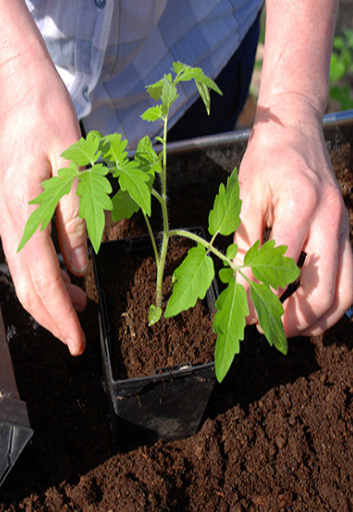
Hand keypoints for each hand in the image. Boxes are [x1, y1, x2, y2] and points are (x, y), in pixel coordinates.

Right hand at [0, 57, 87, 354]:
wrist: (23, 94)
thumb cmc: (50, 121)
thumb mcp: (74, 168)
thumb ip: (76, 221)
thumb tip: (80, 270)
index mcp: (22, 208)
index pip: (41, 276)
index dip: (60, 313)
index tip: (76, 341)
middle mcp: (7, 220)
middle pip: (26, 284)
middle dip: (52, 317)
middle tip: (76, 340)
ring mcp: (6, 218)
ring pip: (24, 275)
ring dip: (50, 299)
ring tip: (80, 311)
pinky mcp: (12, 214)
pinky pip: (26, 257)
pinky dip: (46, 277)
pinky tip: (68, 281)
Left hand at [234, 96, 352, 336]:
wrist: (297, 131)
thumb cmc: (267, 160)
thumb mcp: (245, 196)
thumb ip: (245, 240)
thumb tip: (239, 283)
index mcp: (302, 207)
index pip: (281, 266)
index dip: (260, 295)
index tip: (243, 315)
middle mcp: (331, 221)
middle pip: (323, 289)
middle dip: (293, 318)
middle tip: (265, 328)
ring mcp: (344, 228)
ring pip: (344, 291)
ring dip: (316, 319)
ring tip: (286, 329)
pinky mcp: (346, 233)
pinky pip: (347, 278)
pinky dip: (330, 303)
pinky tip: (308, 313)